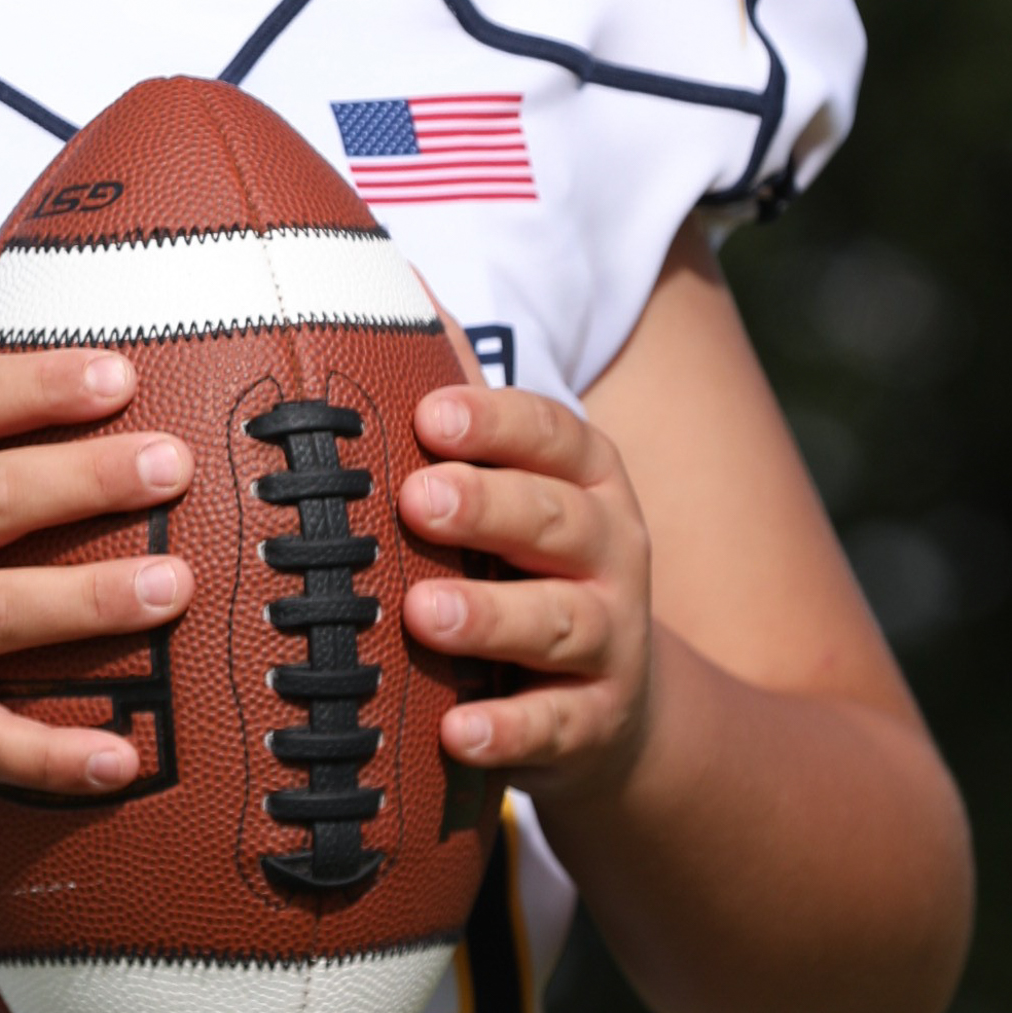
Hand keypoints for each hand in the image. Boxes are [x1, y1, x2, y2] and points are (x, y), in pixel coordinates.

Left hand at [396, 383, 653, 805]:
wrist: (613, 701)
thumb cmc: (522, 560)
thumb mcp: (506, 478)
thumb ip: (457, 391)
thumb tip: (399, 280)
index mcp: (584, 478)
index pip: (553, 434)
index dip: (495, 422)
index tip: (430, 415)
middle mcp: (610, 549)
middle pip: (556, 519)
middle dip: (488, 506)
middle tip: (417, 500)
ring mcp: (610, 639)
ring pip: (559, 621)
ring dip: (491, 617)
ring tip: (423, 613)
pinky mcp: (594, 722)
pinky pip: (556, 726)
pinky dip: (509, 731)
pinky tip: (457, 732)